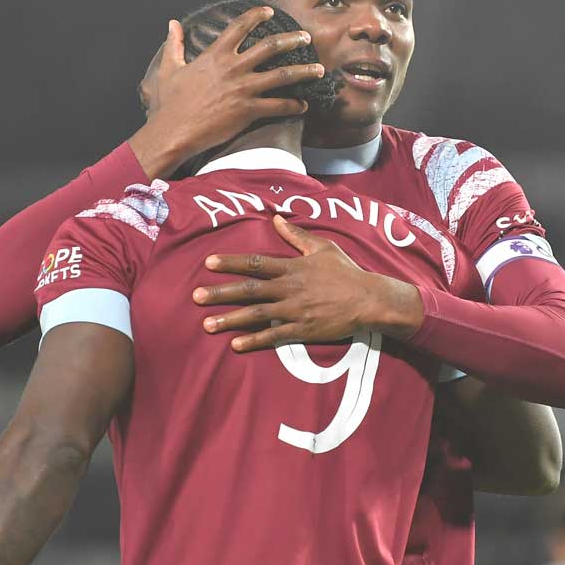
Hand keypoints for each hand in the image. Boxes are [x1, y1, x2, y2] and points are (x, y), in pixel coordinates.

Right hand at [128, 7, 324, 178]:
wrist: (174, 130)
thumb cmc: (170, 102)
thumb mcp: (169, 68)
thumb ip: (174, 44)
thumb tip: (172, 24)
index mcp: (215, 55)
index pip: (240, 26)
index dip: (257, 15)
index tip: (270, 12)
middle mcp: (233, 68)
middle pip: (270, 47)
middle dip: (292, 40)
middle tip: (307, 37)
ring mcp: (243, 89)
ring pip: (282, 75)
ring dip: (304, 71)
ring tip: (320, 69)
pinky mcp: (248, 111)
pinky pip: (278, 106)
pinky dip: (293, 105)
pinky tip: (304, 105)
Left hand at [192, 215, 424, 350]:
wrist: (368, 299)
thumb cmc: (346, 272)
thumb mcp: (322, 247)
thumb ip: (296, 235)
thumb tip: (276, 219)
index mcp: (292, 268)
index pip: (255, 263)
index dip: (231, 262)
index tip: (209, 263)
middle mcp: (289, 289)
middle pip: (248, 290)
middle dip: (220, 293)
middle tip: (196, 296)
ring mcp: (294, 311)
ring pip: (256, 315)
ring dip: (230, 320)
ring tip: (207, 325)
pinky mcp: (302, 330)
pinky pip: (275, 336)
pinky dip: (255, 341)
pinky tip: (235, 345)